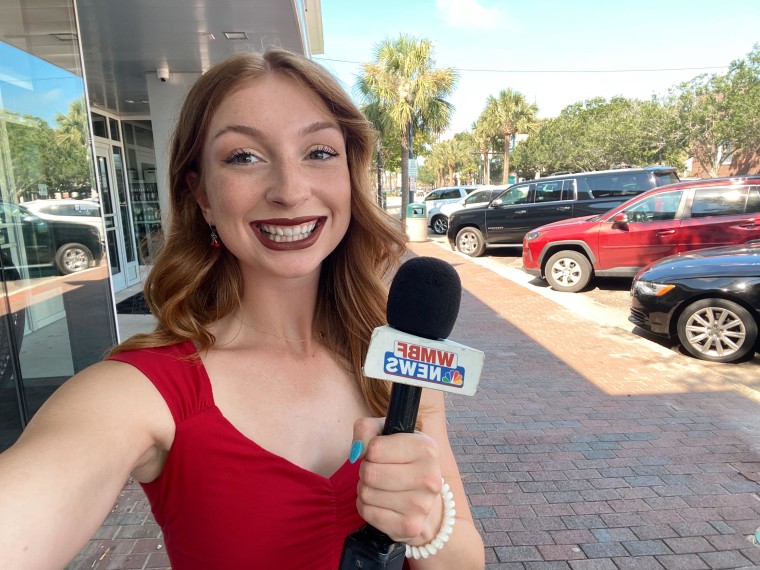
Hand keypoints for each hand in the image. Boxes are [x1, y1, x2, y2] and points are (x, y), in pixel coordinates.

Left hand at [350, 417, 443, 544]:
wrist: (426, 500)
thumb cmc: (403, 460)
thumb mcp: (388, 434)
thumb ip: (366, 429)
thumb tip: (356, 452)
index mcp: (427, 448)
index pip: (375, 448)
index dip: (370, 450)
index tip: (380, 454)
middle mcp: (429, 477)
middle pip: (369, 472)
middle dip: (366, 470)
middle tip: (378, 471)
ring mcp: (421, 505)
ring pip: (366, 493)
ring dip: (365, 489)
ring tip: (381, 487)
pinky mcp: (410, 526)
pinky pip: (367, 512)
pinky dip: (366, 506)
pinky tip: (382, 503)